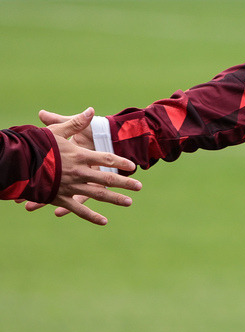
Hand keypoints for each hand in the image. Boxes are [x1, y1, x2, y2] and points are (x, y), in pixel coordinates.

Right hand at [24, 108, 141, 225]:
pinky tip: (104, 221)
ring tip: (129, 202)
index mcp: (80, 156)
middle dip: (125, 183)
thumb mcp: (57, 131)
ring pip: (97, 195)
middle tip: (139, 187)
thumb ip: (76, 123)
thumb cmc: (36, 145)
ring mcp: (70, 187)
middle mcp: (78, 172)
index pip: (106, 159)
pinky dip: (91, 216)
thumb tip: (91, 110)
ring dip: (114, 199)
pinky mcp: (59, 198)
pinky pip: (78, 209)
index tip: (133, 166)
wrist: (17, 163)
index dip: (120, 162)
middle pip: (107, 179)